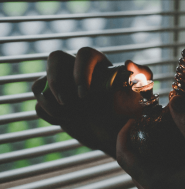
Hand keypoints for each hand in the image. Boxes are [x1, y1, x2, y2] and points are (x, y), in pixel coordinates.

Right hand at [32, 47, 151, 157]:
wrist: (116, 134)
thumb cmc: (129, 113)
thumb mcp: (141, 95)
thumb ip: (142, 76)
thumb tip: (128, 63)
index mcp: (99, 66)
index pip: (84, 54)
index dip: (81, 71)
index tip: (85, 95)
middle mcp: (78, 72)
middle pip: (55, 58)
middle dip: (57, 81)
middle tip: (69, 103)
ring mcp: (63, 88)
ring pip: (40, 83)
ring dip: (50, 102)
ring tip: (71, 116)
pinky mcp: (54, 104)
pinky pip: (38, 104)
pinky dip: (48, 114)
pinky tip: (67, 120)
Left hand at [116, 95, 184, 188]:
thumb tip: (174, 101)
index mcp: (156, 185)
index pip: (124, 156)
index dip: (124, 134)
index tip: (136, 118)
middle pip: (133, 163)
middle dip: (140, 140)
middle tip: (156, 124)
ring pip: (143, 172)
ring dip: (150, 153)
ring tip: (168, 137)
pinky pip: (154, 181)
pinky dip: (158, 164)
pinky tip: (177, 156)